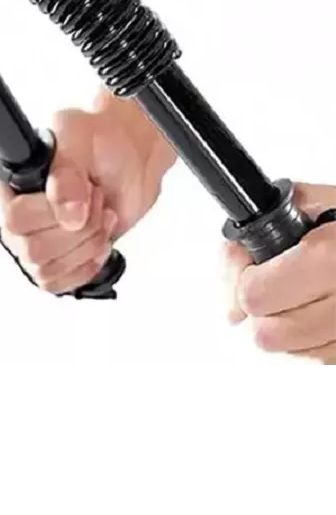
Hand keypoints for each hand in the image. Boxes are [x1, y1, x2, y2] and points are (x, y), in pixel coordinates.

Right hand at [0, 88, 175, 293]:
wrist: (130, 158)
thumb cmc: (99, 139)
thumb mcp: (79, 136)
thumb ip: (68, 171)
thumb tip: (67, 212)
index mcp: (9, 181)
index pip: (11, 218)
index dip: (47, 213)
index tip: (75, 195)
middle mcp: (15, 213)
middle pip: (32, 250)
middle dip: (78, 229)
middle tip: (94, 200)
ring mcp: (35, 240)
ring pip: (47, 269)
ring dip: (86, 245)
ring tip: (99, 216)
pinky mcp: (57, 260)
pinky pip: (60, 283)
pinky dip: (87, 265)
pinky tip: (99, 239)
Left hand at [222, 183, 335, 365]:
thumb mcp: (332, 201)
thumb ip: (279, 216)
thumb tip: (237, 249)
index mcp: (329, 259)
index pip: (255, 295)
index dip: (238, 277)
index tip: (241, 263)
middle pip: (267, 335)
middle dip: (257, 307)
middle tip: (263, 281)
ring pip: (292, 356)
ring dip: (281, 329)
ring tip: (292, 295)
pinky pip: (320, 361)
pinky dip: (309, 342)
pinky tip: (315, 313)